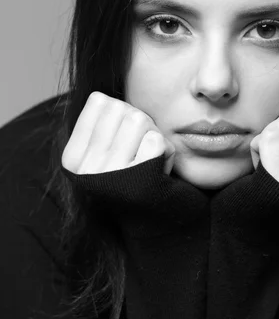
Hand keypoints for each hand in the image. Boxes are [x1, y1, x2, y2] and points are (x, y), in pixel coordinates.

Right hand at [61, 91, 175, 175]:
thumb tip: (101, 96)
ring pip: (140, 120)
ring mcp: (112, 176)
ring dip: (154, 135)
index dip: (121, 114)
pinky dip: (166, 152)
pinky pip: (157, 141)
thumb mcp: (104, 152)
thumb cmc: (133, 178)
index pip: (100, 102)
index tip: (122, 141)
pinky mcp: (141, 182)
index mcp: (72, 159)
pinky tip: (160, 170)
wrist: (155, 222)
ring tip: (149, 159)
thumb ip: (99, 124)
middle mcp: (86, 169)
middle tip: (141, 151)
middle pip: (122, 109)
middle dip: (140, 123)